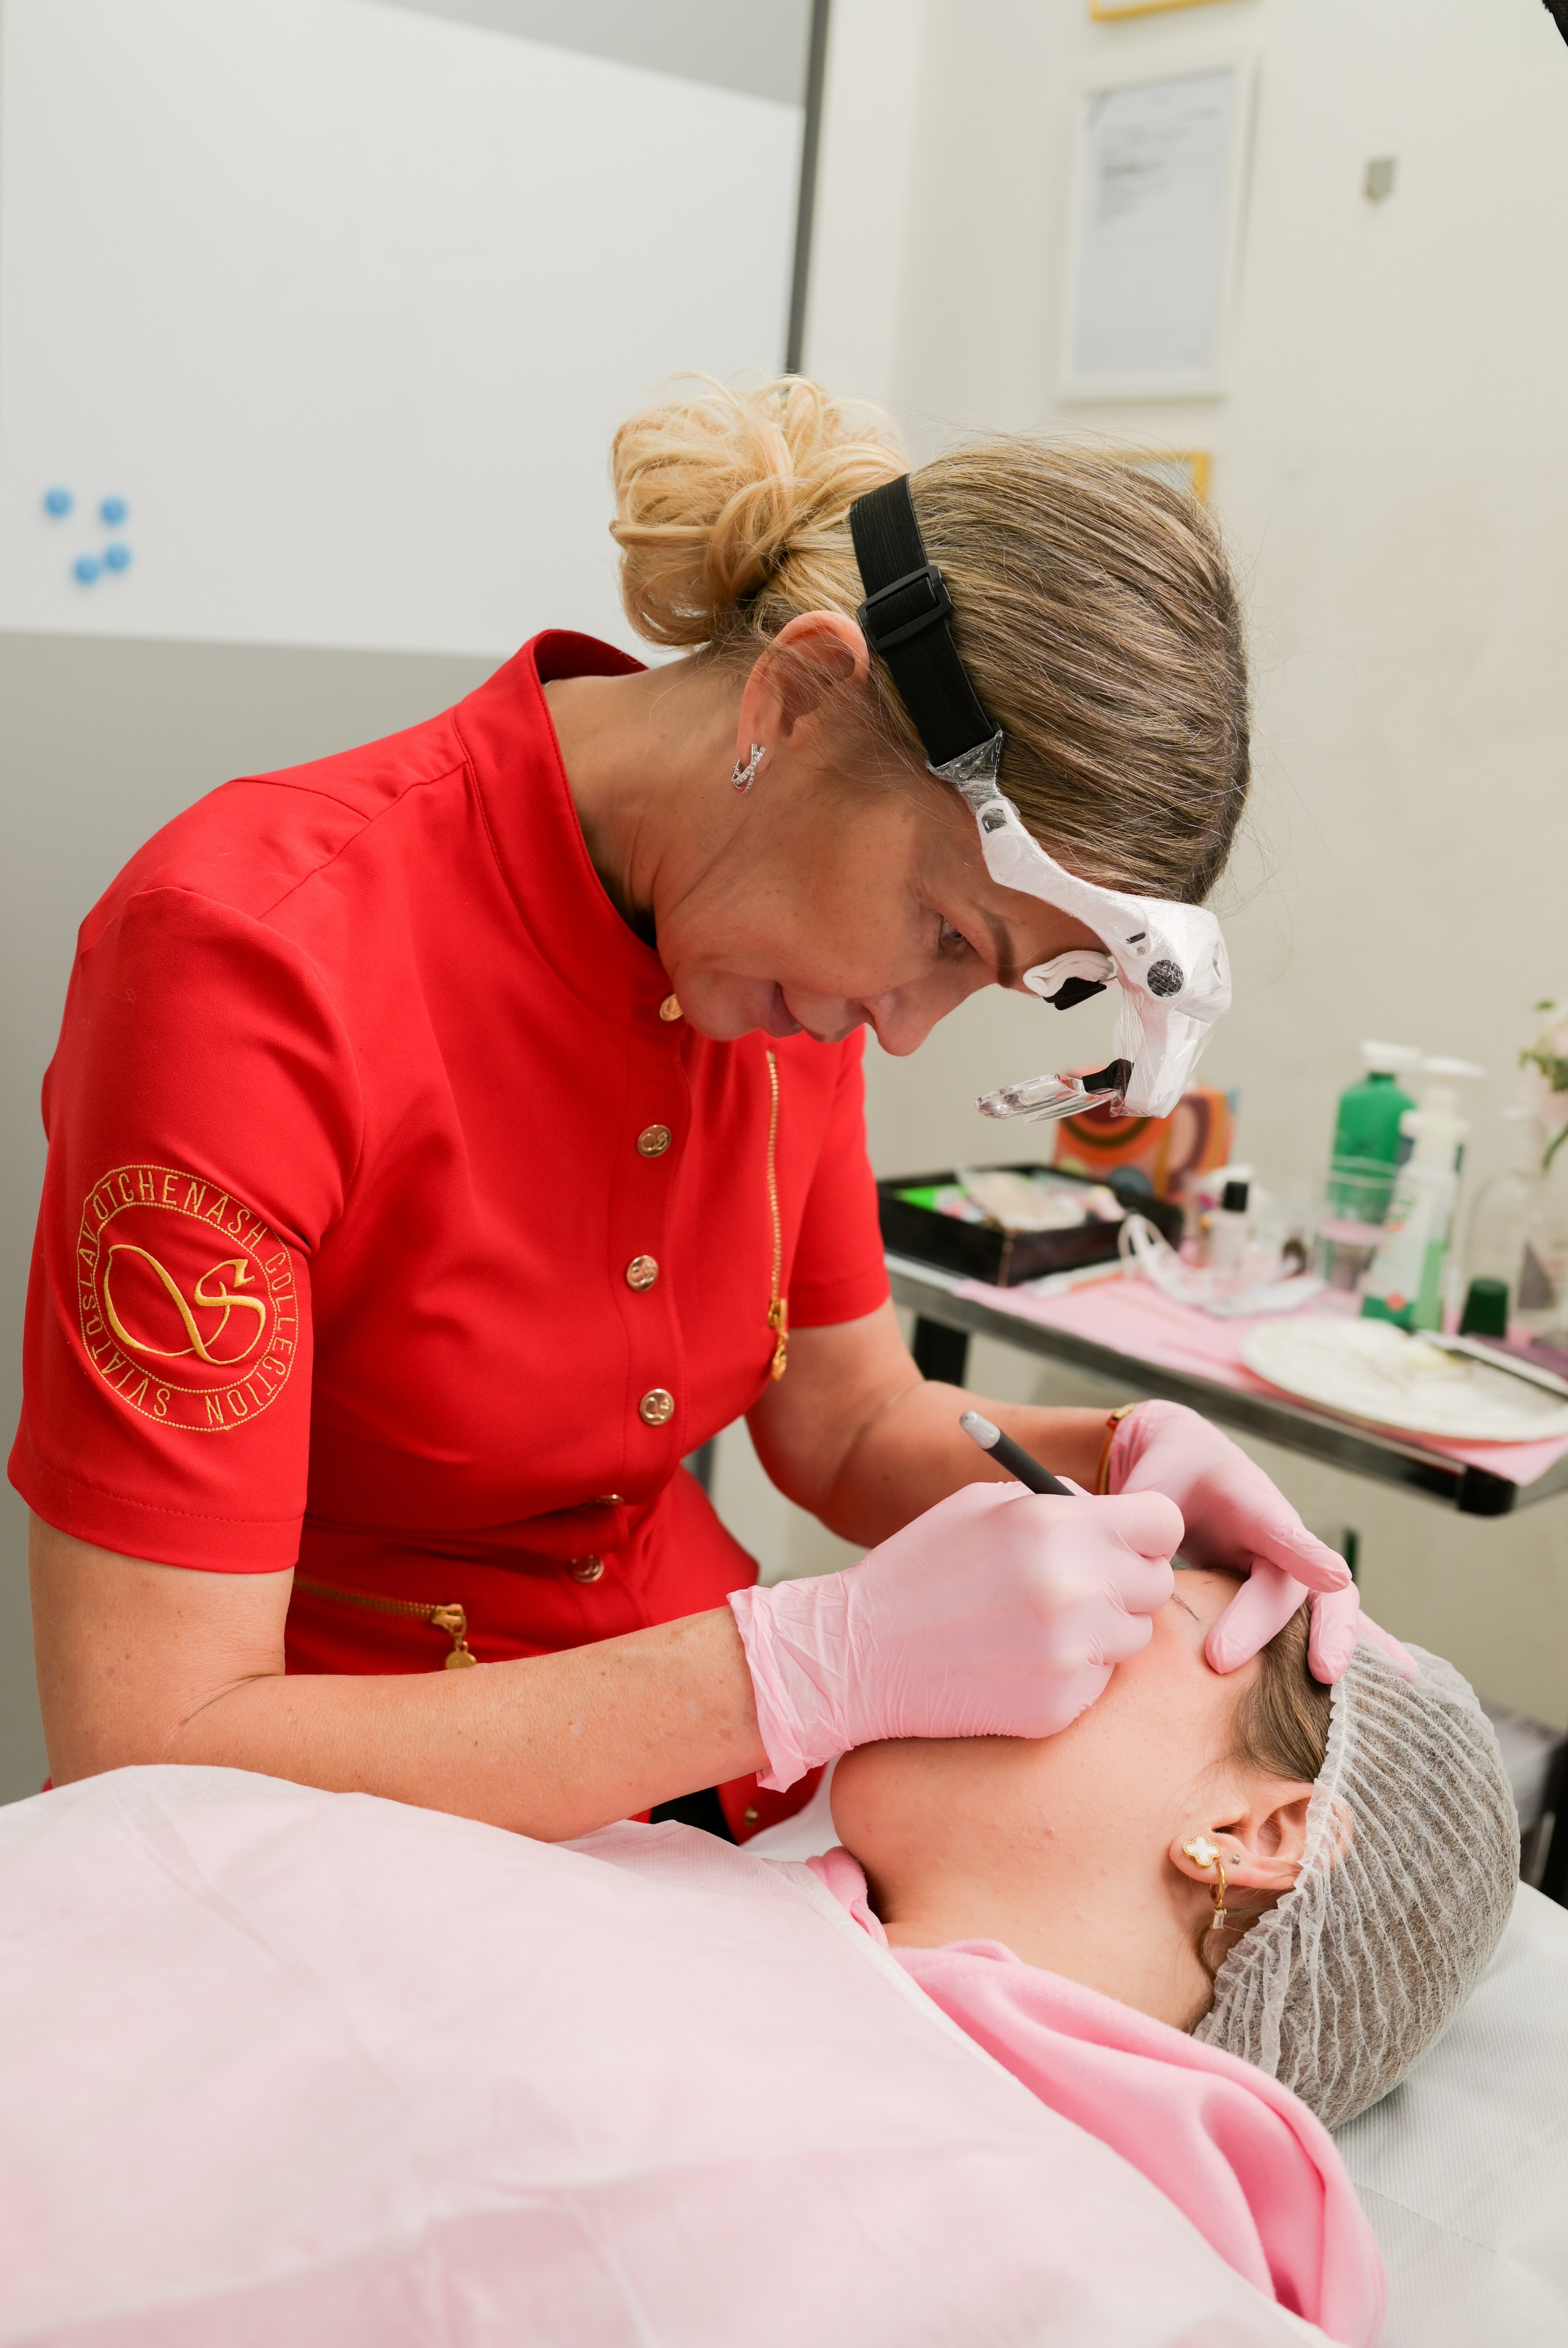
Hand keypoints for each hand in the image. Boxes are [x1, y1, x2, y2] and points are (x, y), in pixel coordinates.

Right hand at [728, 1479, 1182, 1790]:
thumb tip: (1116, 1518)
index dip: (1148, 1531)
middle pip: (1157, 1584)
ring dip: (1102, 1630)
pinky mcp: (1058, 1707)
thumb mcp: (982, 1506)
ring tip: (1038, 1624)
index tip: (1129, 1541)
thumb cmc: (919, 1569)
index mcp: (1054, 1524)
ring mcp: (1067, 1653)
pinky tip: (1019, 1662)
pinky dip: (1072, 1672)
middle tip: (1080, 1586)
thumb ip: (1059, 1502)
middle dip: (1126, 1581)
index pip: (1164, 1522)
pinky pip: (1099, 1683)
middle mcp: (1071, 1587)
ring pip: (1132, 1638)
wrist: (858, 1654)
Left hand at [1107, 1401, 1416, 1684]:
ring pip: (1331, 1604)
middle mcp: (1282, 1535)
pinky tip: (1404, 1682)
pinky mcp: (1296, 1589)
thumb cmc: (1169, 1480)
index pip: (1278, 1529)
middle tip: (1222, 1661)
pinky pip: (1332, 1619)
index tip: (1332, 1577)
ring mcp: (1297, 1565)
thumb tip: (1141, 1581)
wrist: (1193, 1461)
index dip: (1304, 1554)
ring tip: (1329, 1680)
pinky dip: (1369, 1648)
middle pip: (1292, 1583)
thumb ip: (1145, 1534)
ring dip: (1335, 1642)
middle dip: (1265, 1623)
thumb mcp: (1149, 1495)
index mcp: (1246, 1501)